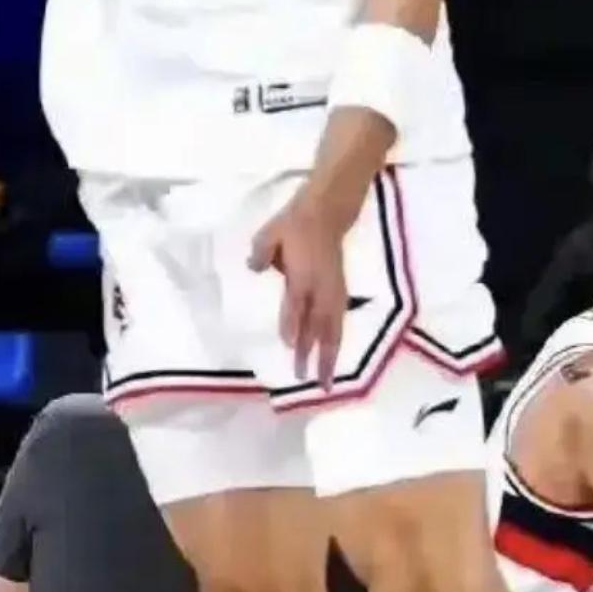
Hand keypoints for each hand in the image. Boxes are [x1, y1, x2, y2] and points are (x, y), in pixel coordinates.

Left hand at [250, 193, 347, 387]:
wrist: (327, 211)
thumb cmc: (294, 223)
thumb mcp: (270, 232)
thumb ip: (261, 252)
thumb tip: (253, 268)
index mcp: (303, 275)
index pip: (296, 304)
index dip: (293, 325)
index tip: (290, 347)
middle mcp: (321, 287)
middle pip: (318, 325)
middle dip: (313, 354)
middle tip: (306, 380)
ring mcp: (334, 290)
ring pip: (334, 329)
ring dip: (330, 355)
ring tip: (327, 380)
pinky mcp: (340, 290)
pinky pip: (340, 321)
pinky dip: (337, 340)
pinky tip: (334, 354)